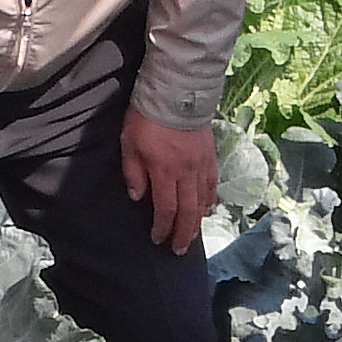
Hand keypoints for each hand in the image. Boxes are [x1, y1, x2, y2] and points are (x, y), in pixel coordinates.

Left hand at [118, 109, 218, 251]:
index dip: (162, 228)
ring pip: (202, 201)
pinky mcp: (210, 157)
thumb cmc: (147, 117)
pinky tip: (205, 208)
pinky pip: (212, 186)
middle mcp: (186, 173)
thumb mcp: (129, 143)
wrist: (177, 92)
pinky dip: (208, 201)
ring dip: (196, 221)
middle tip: (178, 249)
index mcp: (164, 171)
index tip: (157, 239)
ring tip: (191, 234)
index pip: (166, 209)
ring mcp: (201, 166)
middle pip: (188, 212)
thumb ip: (133, 173)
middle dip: (183, 234)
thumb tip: (138, 198)